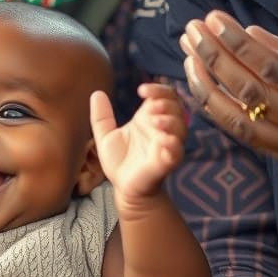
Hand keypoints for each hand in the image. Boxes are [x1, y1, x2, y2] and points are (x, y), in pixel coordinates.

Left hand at [91, 84, 186, 204]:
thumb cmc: (119, 160)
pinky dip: (173, 145)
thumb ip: (101, 116)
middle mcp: (161, 129)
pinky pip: (177, 151)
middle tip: (151, 106)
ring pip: (180, 128)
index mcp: (148, 118)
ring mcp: (166, 145)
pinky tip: (164, 141)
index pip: (164, 96)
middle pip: (176, 107)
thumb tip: (96, 93)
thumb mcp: (105, 135)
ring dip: (171, 121)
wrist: (123, 187)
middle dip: (167, 103)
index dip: (158, 89)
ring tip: (155, 121)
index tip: (141, 90)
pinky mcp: (166, 162)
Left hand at [180, 0, 277, 176]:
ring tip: (188, 57)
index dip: (236, 42)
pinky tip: (205, 91)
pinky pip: (253, 140)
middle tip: (191, 31)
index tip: (212, 18)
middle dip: (214, 58)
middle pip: (249, 92)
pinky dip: (224, 116)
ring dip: (209, 88)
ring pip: (243, 121)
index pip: (271, 67)